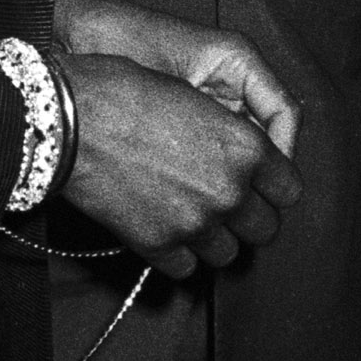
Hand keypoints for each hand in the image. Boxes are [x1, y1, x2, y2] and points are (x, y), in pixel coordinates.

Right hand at [52, 0, 301, 280]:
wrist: (71, 118)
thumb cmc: (128, 91)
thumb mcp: (198, 97)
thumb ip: (234, 134)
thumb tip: (250, 161)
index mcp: (247, 148)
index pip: (290, 189)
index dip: (274, 187)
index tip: (258, 185)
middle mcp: (229, 191)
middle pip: (266, 228)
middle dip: (250, 217)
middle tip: (226, 202)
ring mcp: (195, 223)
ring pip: (229, 253)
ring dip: (216, 237)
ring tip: (193, 216)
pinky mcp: (159, 246)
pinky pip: (188, 269)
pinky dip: (180, 253)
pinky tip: (166, 230)